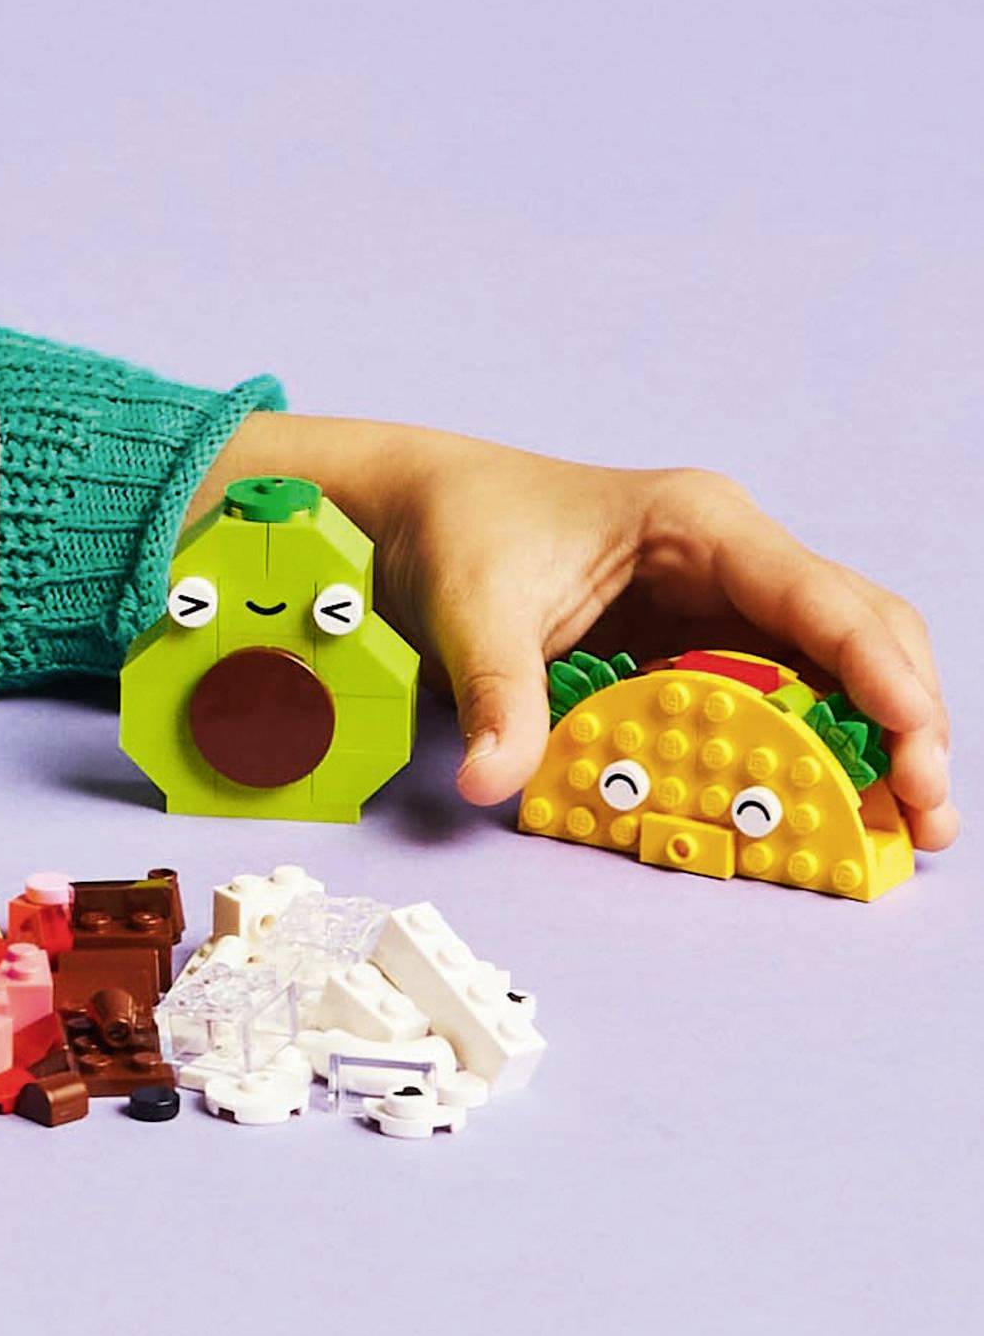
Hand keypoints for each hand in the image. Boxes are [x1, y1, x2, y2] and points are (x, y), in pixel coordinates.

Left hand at [192, 417, 952, 850]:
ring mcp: (723, 598)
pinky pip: (782, 694)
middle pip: (861, 633)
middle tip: (921, 817)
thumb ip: (496, 695)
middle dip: (904, 720)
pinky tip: (824, 807)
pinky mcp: (699, 641)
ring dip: (874, 740)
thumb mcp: (470, 609)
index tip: (915, 750)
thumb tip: (492, 781)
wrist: (414, 506)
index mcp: (697, 523)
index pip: (820, 598)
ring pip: (839, 666)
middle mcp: (731, 556)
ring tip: (899, 828)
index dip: (880, 675)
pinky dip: (811, 747)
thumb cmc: (455, 530)